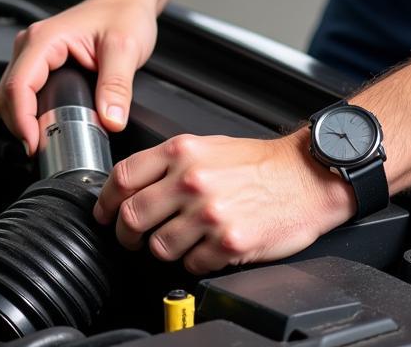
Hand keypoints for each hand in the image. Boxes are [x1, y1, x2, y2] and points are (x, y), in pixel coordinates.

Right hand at [0, 0, 157, 154]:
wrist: (125, 0)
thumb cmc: (123, 13)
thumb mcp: (126, 48)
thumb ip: (117, 86)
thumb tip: (110, 120)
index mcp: (45, 39)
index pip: (18, 86)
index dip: (22, 121)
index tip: (36, 145)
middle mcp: (32, 44)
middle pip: (7, 94)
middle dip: (20, 125)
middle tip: (45, 149)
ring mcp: (33, 53)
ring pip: (11, 95)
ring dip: (23, 120)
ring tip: (47, 140)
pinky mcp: (40, 62)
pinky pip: (22, 92)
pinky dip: (28, 113)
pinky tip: (47, 125)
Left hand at [93, 130, 354, 273]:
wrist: (306, 176)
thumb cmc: (261, 163)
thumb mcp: (209, 146)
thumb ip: (171, 161)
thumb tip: (136, 183)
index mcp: (182, 152)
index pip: (123, 177)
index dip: (105, 200)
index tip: (104, 212)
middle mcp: (191, 180)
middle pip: (132, 216)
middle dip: (126, 233)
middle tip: (132, 237)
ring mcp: (208, 213)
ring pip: (158, 246)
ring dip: (163, 249)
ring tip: (180, 241)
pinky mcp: (228, 242)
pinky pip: (192, 264)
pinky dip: (195, 261)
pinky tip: (207, 248)